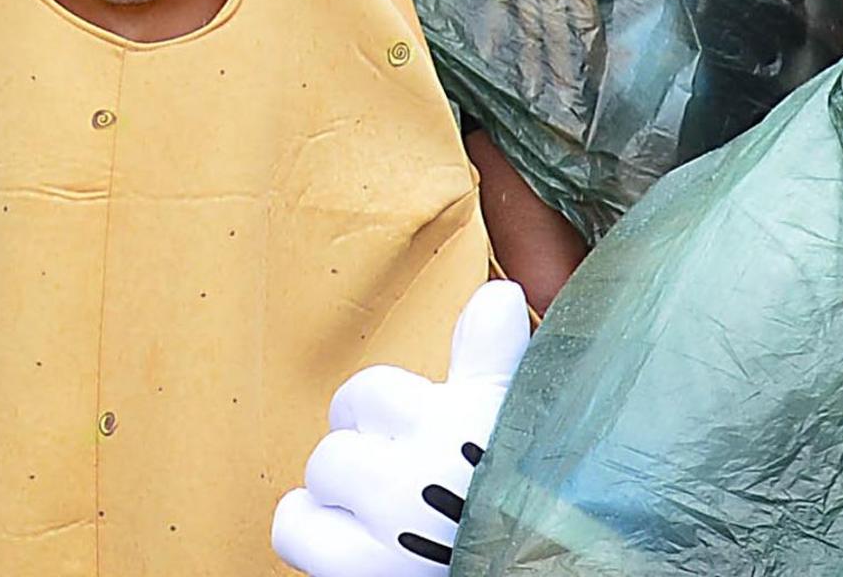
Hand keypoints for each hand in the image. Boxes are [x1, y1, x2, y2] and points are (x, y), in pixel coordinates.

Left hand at [273, 279, 531, 576]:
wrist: (548, 574)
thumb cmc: (532, 499)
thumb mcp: (520, 419)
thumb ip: (497, 353)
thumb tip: (499, 293)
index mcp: (465, 422)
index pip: (373, 391)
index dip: (388, 418)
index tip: (415, 444)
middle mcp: (428, 468)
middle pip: (343, 427)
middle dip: (365, 450)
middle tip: (403, 482)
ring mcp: (394, 520)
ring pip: (321, 470)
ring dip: (339, 491)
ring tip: (383, 513)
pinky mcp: (366, 569)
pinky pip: (294, 527)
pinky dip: (308, 530)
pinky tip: (346, 538)